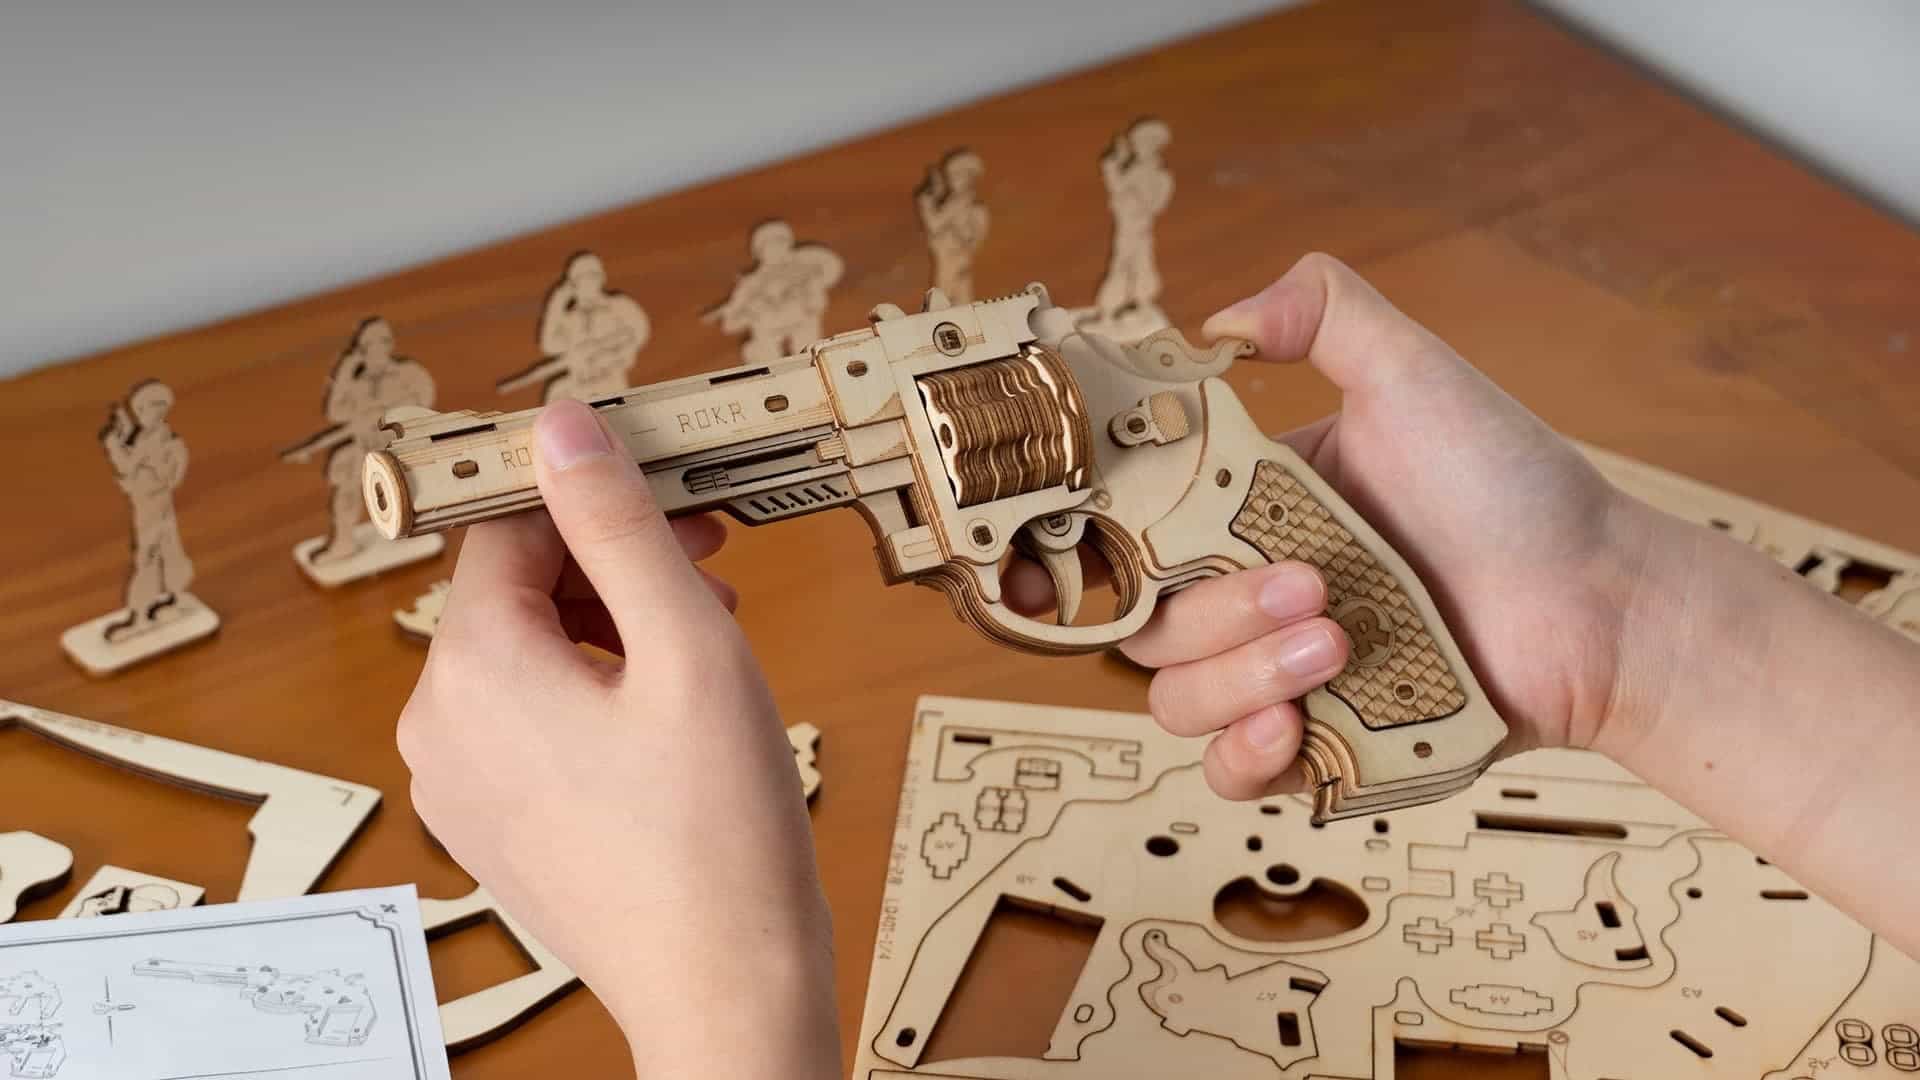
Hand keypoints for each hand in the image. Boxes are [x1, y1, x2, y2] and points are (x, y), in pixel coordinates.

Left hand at [396, 399, 837, 1077]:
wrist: (725, 986)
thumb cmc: (717, 832)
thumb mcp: (686, 643)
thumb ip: (619, 523)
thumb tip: (565, 430)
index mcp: (471, 670)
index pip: (510, 530)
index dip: (597, 502)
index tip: (673, 503)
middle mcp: (440, 727)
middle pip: (515, 593)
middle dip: (610, 567)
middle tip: (708, 572)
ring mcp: (459, 786)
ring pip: (526, 657)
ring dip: (609, 629)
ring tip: (699, 651)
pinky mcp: (491, 827)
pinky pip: (527, 723)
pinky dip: (591, 695)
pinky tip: (666, 716)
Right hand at [1012, 253, 1658, 799]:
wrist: (1597, 604)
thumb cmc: (1513, 485)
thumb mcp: (1413, 372)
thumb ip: (1324, 311)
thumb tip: (1219, 317)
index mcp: (1249, 508)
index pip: (1130, 534)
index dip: (1080, 550)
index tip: (1060, 558)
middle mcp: (1248, 593)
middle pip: (1146, 625)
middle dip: (1214, 613)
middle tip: (1314, 584)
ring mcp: (1278, 674)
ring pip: (1176, 698)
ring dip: (1240, 676)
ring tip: (1339, 645)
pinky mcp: (1318, 747)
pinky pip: (1229, 773)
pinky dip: (1243, 756)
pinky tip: (1293, 728)